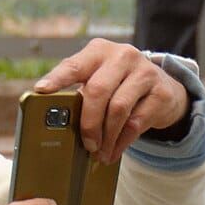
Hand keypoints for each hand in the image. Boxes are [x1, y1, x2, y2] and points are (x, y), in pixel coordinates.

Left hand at [34, 39, 189, 163]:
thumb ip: (80, 93)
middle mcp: (122, 56)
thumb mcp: (99, 80)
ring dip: (106, 136)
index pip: (73, 65)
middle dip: (88, 122)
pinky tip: (114, 151)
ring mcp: (145, 72)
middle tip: (86, 144)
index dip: (57, 78)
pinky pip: (136, 122)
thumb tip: (56, 124)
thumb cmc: (118, 86)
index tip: (41, 90)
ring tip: (99, 152)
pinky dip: (122, 141)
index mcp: (98, 51)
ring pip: (118, 108)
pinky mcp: (162, 92)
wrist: (163, 87)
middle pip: (97, 90)